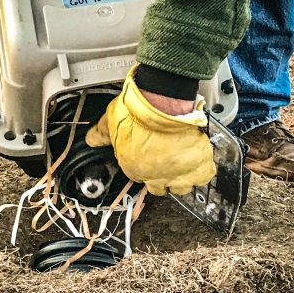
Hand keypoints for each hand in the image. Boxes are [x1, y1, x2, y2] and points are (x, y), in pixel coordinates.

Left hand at [86, 65, 215, 195]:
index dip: (143, 169)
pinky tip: (199, 161)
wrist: (161, 103)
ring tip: (182, 164)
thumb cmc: (136, 112)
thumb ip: (100, 135)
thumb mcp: (109, 123)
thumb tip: (90, 139)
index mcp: (134, 169)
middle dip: (160, 179)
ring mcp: (178, 172)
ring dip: (181, 179)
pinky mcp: (197, 164)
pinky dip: (202, 171)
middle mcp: (156, 176)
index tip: (147, 159)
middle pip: (159, 188)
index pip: (139, 178)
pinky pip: (203, 176)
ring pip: (181, 187)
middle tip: (164, 163)